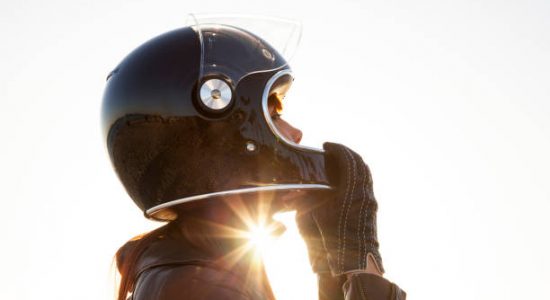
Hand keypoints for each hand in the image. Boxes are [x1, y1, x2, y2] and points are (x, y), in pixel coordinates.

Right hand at [297, 142, 383, 275]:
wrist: (354, 264)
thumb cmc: (331, 242)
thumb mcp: (312, 219)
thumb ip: (303, 202)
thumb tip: (291, 194)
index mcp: (352, 190)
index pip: (348, 160)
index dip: (337, 148)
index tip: (327, 145)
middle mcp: (364, 193)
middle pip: (360, 164)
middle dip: (346, 154)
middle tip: (333, 151)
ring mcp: (370, 201)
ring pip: (366, 174)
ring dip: (353, 165)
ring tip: (338, 164)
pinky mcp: (371, 209)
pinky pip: (366, 186)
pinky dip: (356, 178)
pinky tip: (344, 183)